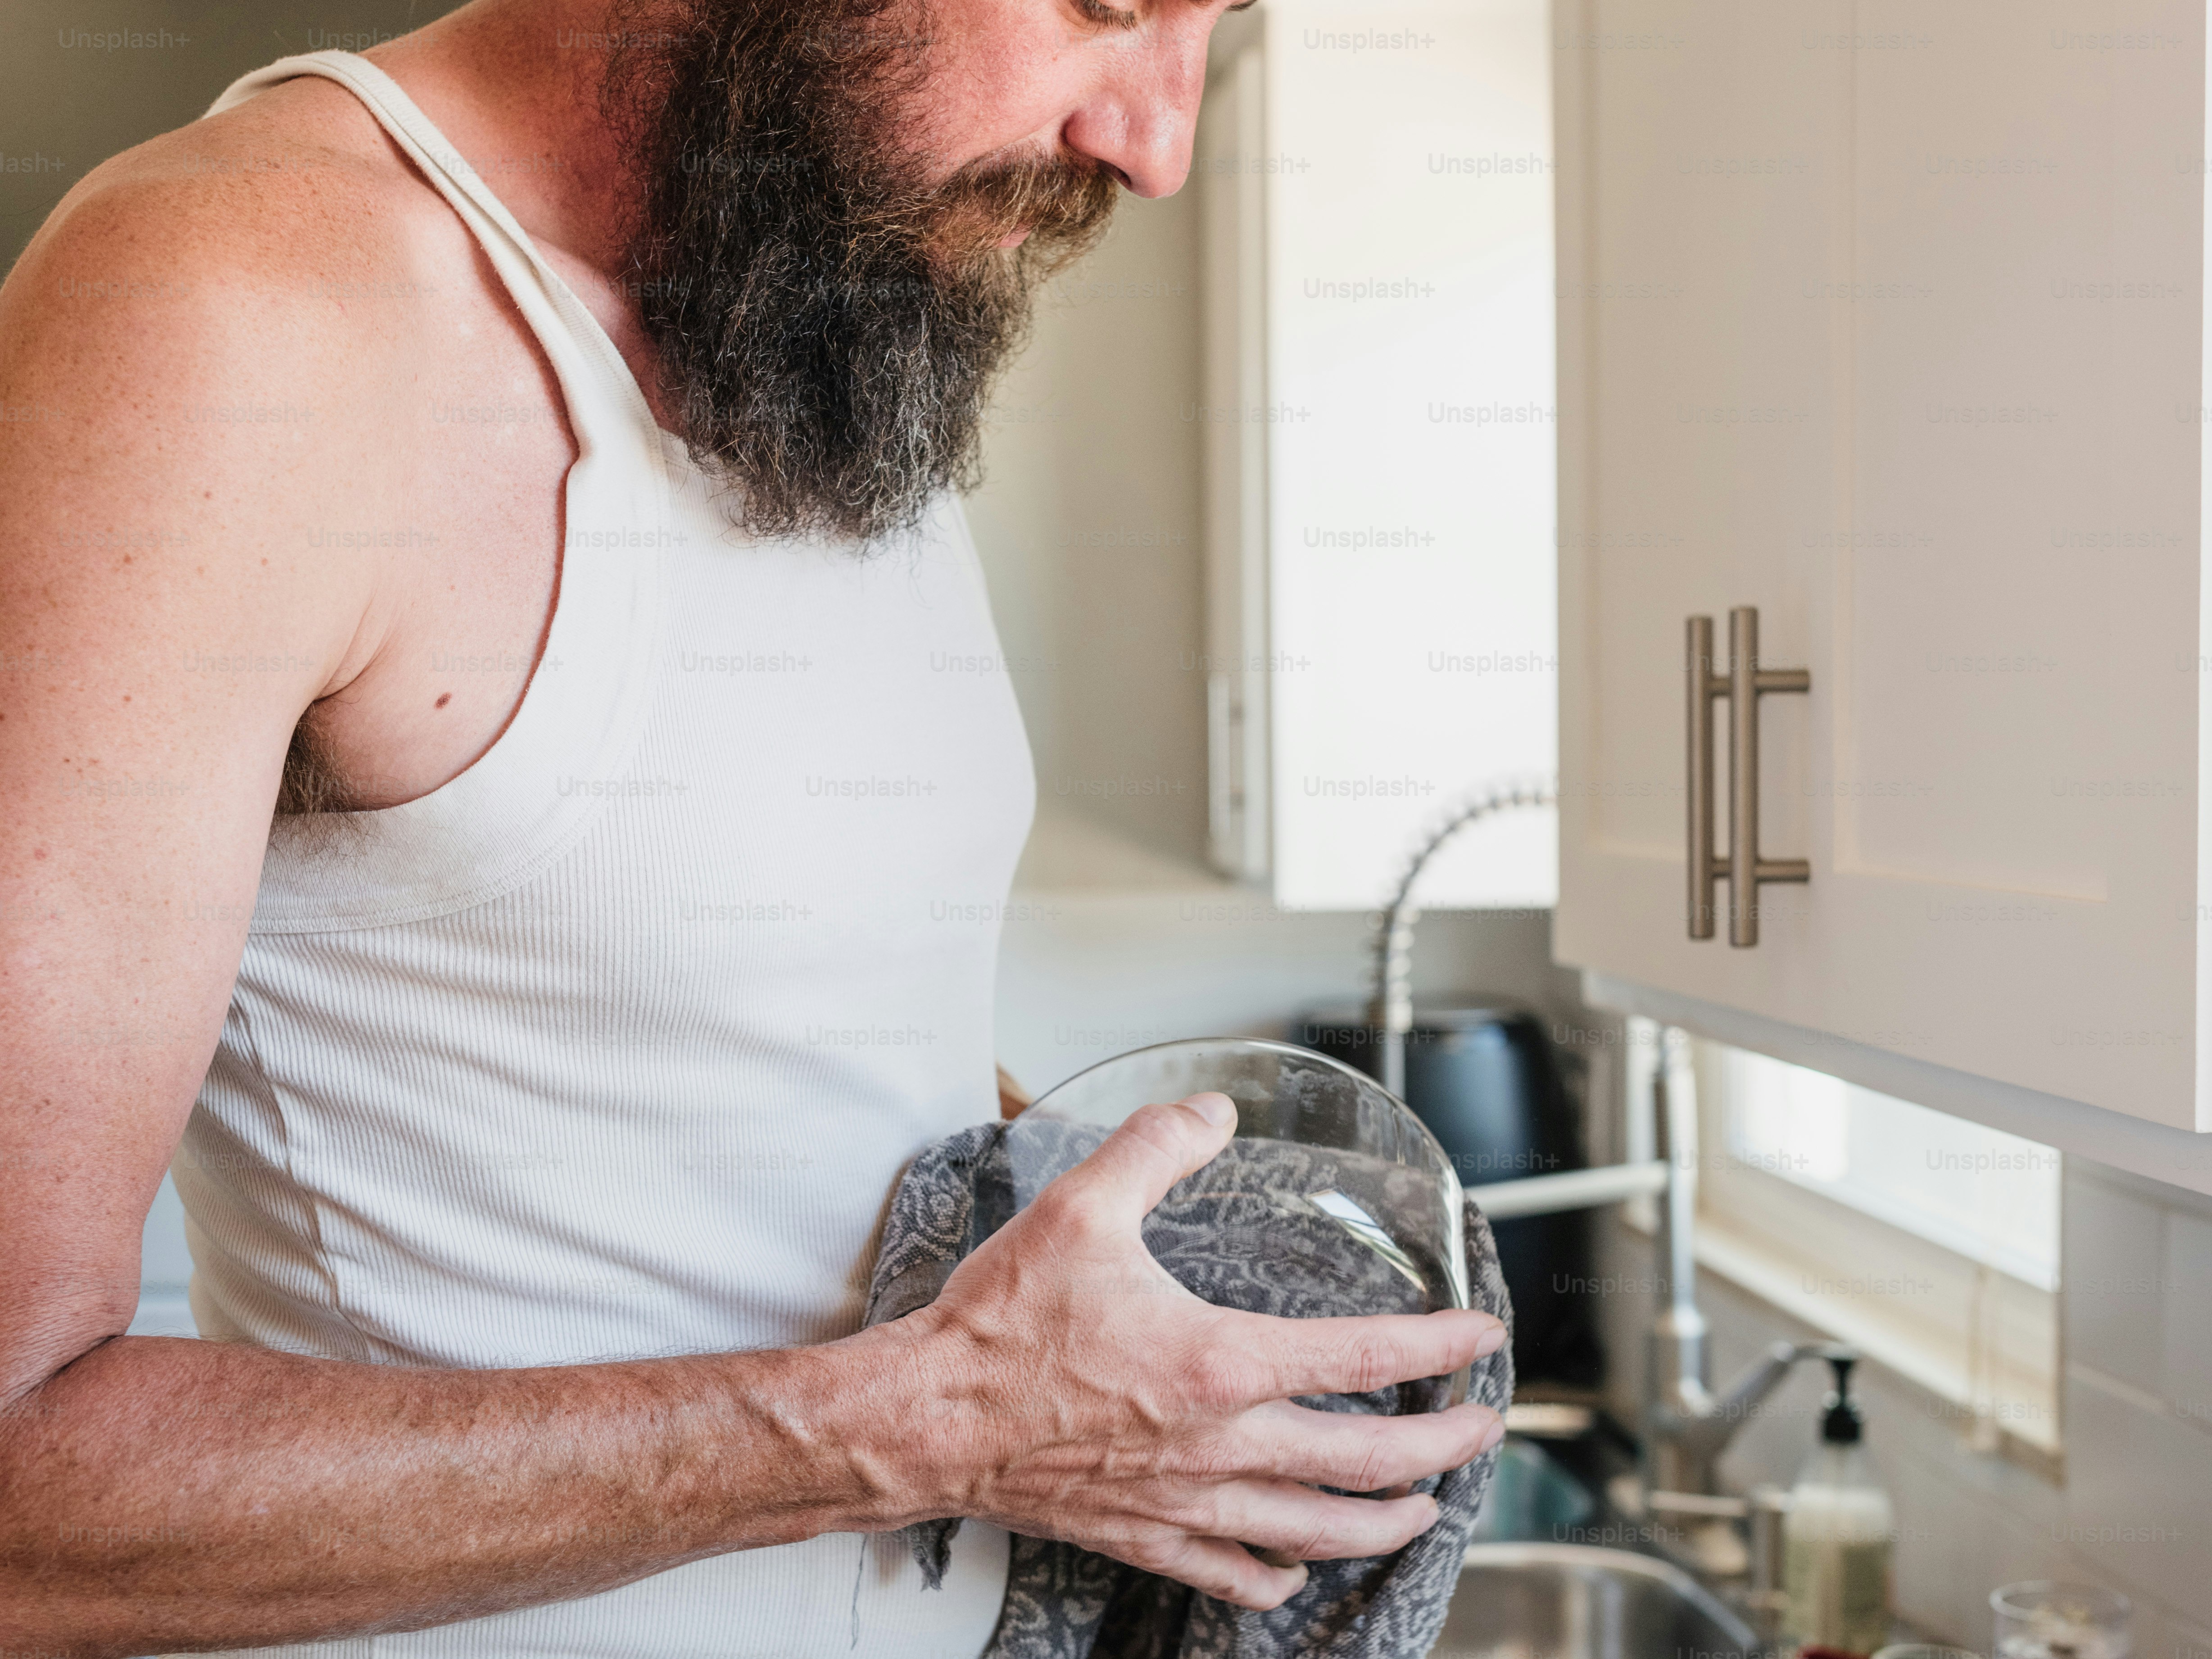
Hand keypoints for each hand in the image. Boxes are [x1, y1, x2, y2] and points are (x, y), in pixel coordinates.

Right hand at [901, 1092, 1506, 1610]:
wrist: (929, 1419)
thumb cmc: (1001, 1324)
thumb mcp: (1081, 1206)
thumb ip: (1155, 1147)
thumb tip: (1211, 1109)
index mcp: (1220, 1363)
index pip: (1365, 1356)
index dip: (1438, 1346)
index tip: (1481, 1337)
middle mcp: (1221, 1442)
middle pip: (1368, 1461)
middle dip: (1444, 1449)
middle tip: (1483, 1430)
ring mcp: (1187, 1499)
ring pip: (1317, 1528)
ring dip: (1385, 1521)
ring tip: (1424, 1510)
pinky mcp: (1146, 1535)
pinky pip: (1232, 1571)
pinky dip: (1276, 1575)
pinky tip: (1294, 1567)